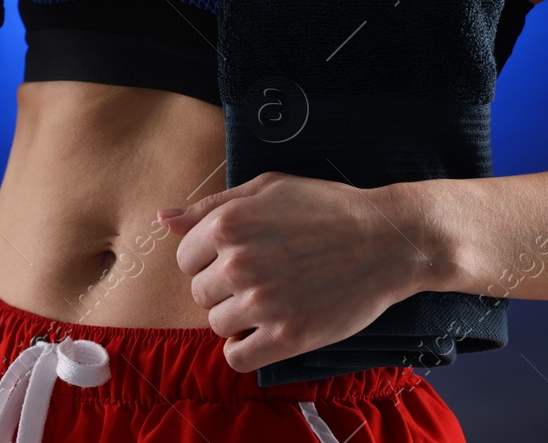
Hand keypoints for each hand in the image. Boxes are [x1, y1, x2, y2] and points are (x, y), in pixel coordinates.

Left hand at [157, 171, 439, 372]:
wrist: (384, 240)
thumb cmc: (326, 208)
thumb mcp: (265, 189)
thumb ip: (210, 206)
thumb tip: (163, 219)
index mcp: (227, 224)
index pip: (186, 258)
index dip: (210, 259)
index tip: (239, 258)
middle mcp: (237, 263)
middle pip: (200, 293)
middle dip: (223, 288)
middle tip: (261, 279)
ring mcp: (261, 302)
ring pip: (217, 325)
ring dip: (237, 318)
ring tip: (269, 302)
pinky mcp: (286, 336)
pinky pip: (237, 358)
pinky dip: (244, 349)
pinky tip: (262, 333)